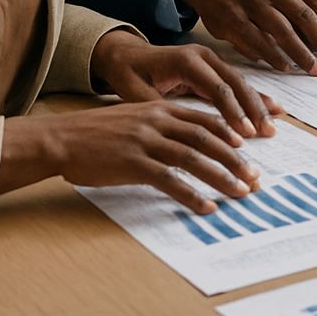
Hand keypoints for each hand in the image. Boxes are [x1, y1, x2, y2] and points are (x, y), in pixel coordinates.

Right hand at [0, 102, 261, 213]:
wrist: (61, 138)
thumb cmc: (97, 132)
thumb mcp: (134, 117)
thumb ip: (163, 124)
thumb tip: (191, 139)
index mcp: (161, 109)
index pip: (207, 119)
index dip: (232, 133)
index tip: (251, 149)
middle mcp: (158, 121)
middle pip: (208, 138)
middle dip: (237, 158)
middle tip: (255, 177)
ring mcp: (146, 142)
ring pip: (195, 158)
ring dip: (222, 177)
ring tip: (240, 192)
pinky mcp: (133, 163)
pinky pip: (170, 180)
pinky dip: (191, 194)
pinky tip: (206, 207)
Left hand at [90, 30, 282, 138]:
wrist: (124, 54)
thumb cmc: (127, 74)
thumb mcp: (135, 93)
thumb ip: (158, 109)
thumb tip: (178, 131)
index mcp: (186, 61)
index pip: (218, 88)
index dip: (233, 112)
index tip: (245, 134)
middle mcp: (204, 57)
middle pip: (236, 83)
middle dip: (254, 108)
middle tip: (268, 131)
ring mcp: (211, 60)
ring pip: (240, 83)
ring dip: (258, 104)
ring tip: (274, 124)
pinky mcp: (213, 68)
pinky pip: (236, 84)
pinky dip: (253, 98)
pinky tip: (271, 108)